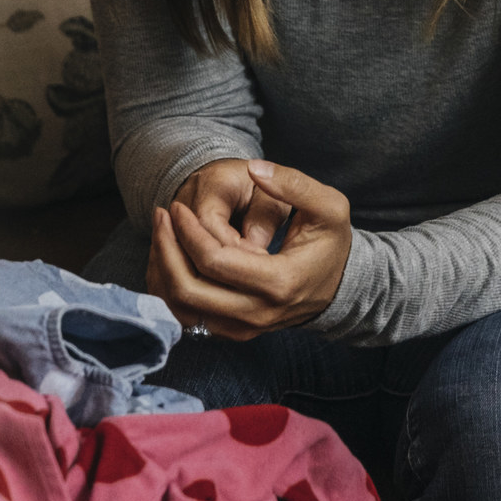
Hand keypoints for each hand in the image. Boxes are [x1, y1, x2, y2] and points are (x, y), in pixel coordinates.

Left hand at [147, 159, 352, 340]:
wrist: (338, 288)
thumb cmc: (331, 244)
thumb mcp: (329, 207)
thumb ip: (294, 184)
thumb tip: (254, 168)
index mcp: (279, 282)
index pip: (214, 261)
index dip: (188, 232)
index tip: (176, 207)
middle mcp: (258, 313)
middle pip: (189, 291)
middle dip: (166, 250)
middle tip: (161, 217)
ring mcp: (244, 328)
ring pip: (183, 309)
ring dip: (165, 271)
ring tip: (162, 235)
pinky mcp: (234, 332)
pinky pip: (189, 318)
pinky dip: (173, 290)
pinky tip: (173, 259)